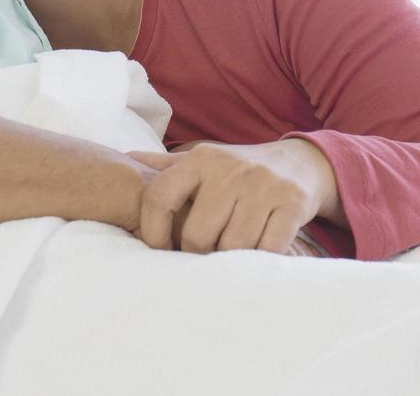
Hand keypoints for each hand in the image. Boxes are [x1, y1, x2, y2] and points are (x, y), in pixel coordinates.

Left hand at [126, 139, 336, 254]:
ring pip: (233, 246)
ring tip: (229, 255)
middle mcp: (229, 169)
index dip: (152, 230)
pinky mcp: (292, 203)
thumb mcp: (201, 162)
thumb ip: (163, 167)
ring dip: (230, 260)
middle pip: (198, 234)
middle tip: (204, 255)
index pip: (160, 196)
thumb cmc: (237, 171)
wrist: (299, 162)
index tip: (160, 249)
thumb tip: (121, 161)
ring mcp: (263, 185)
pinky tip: (258, 255)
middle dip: (199, 253)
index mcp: (200, 159)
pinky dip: (260, 260)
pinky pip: (268, 248)